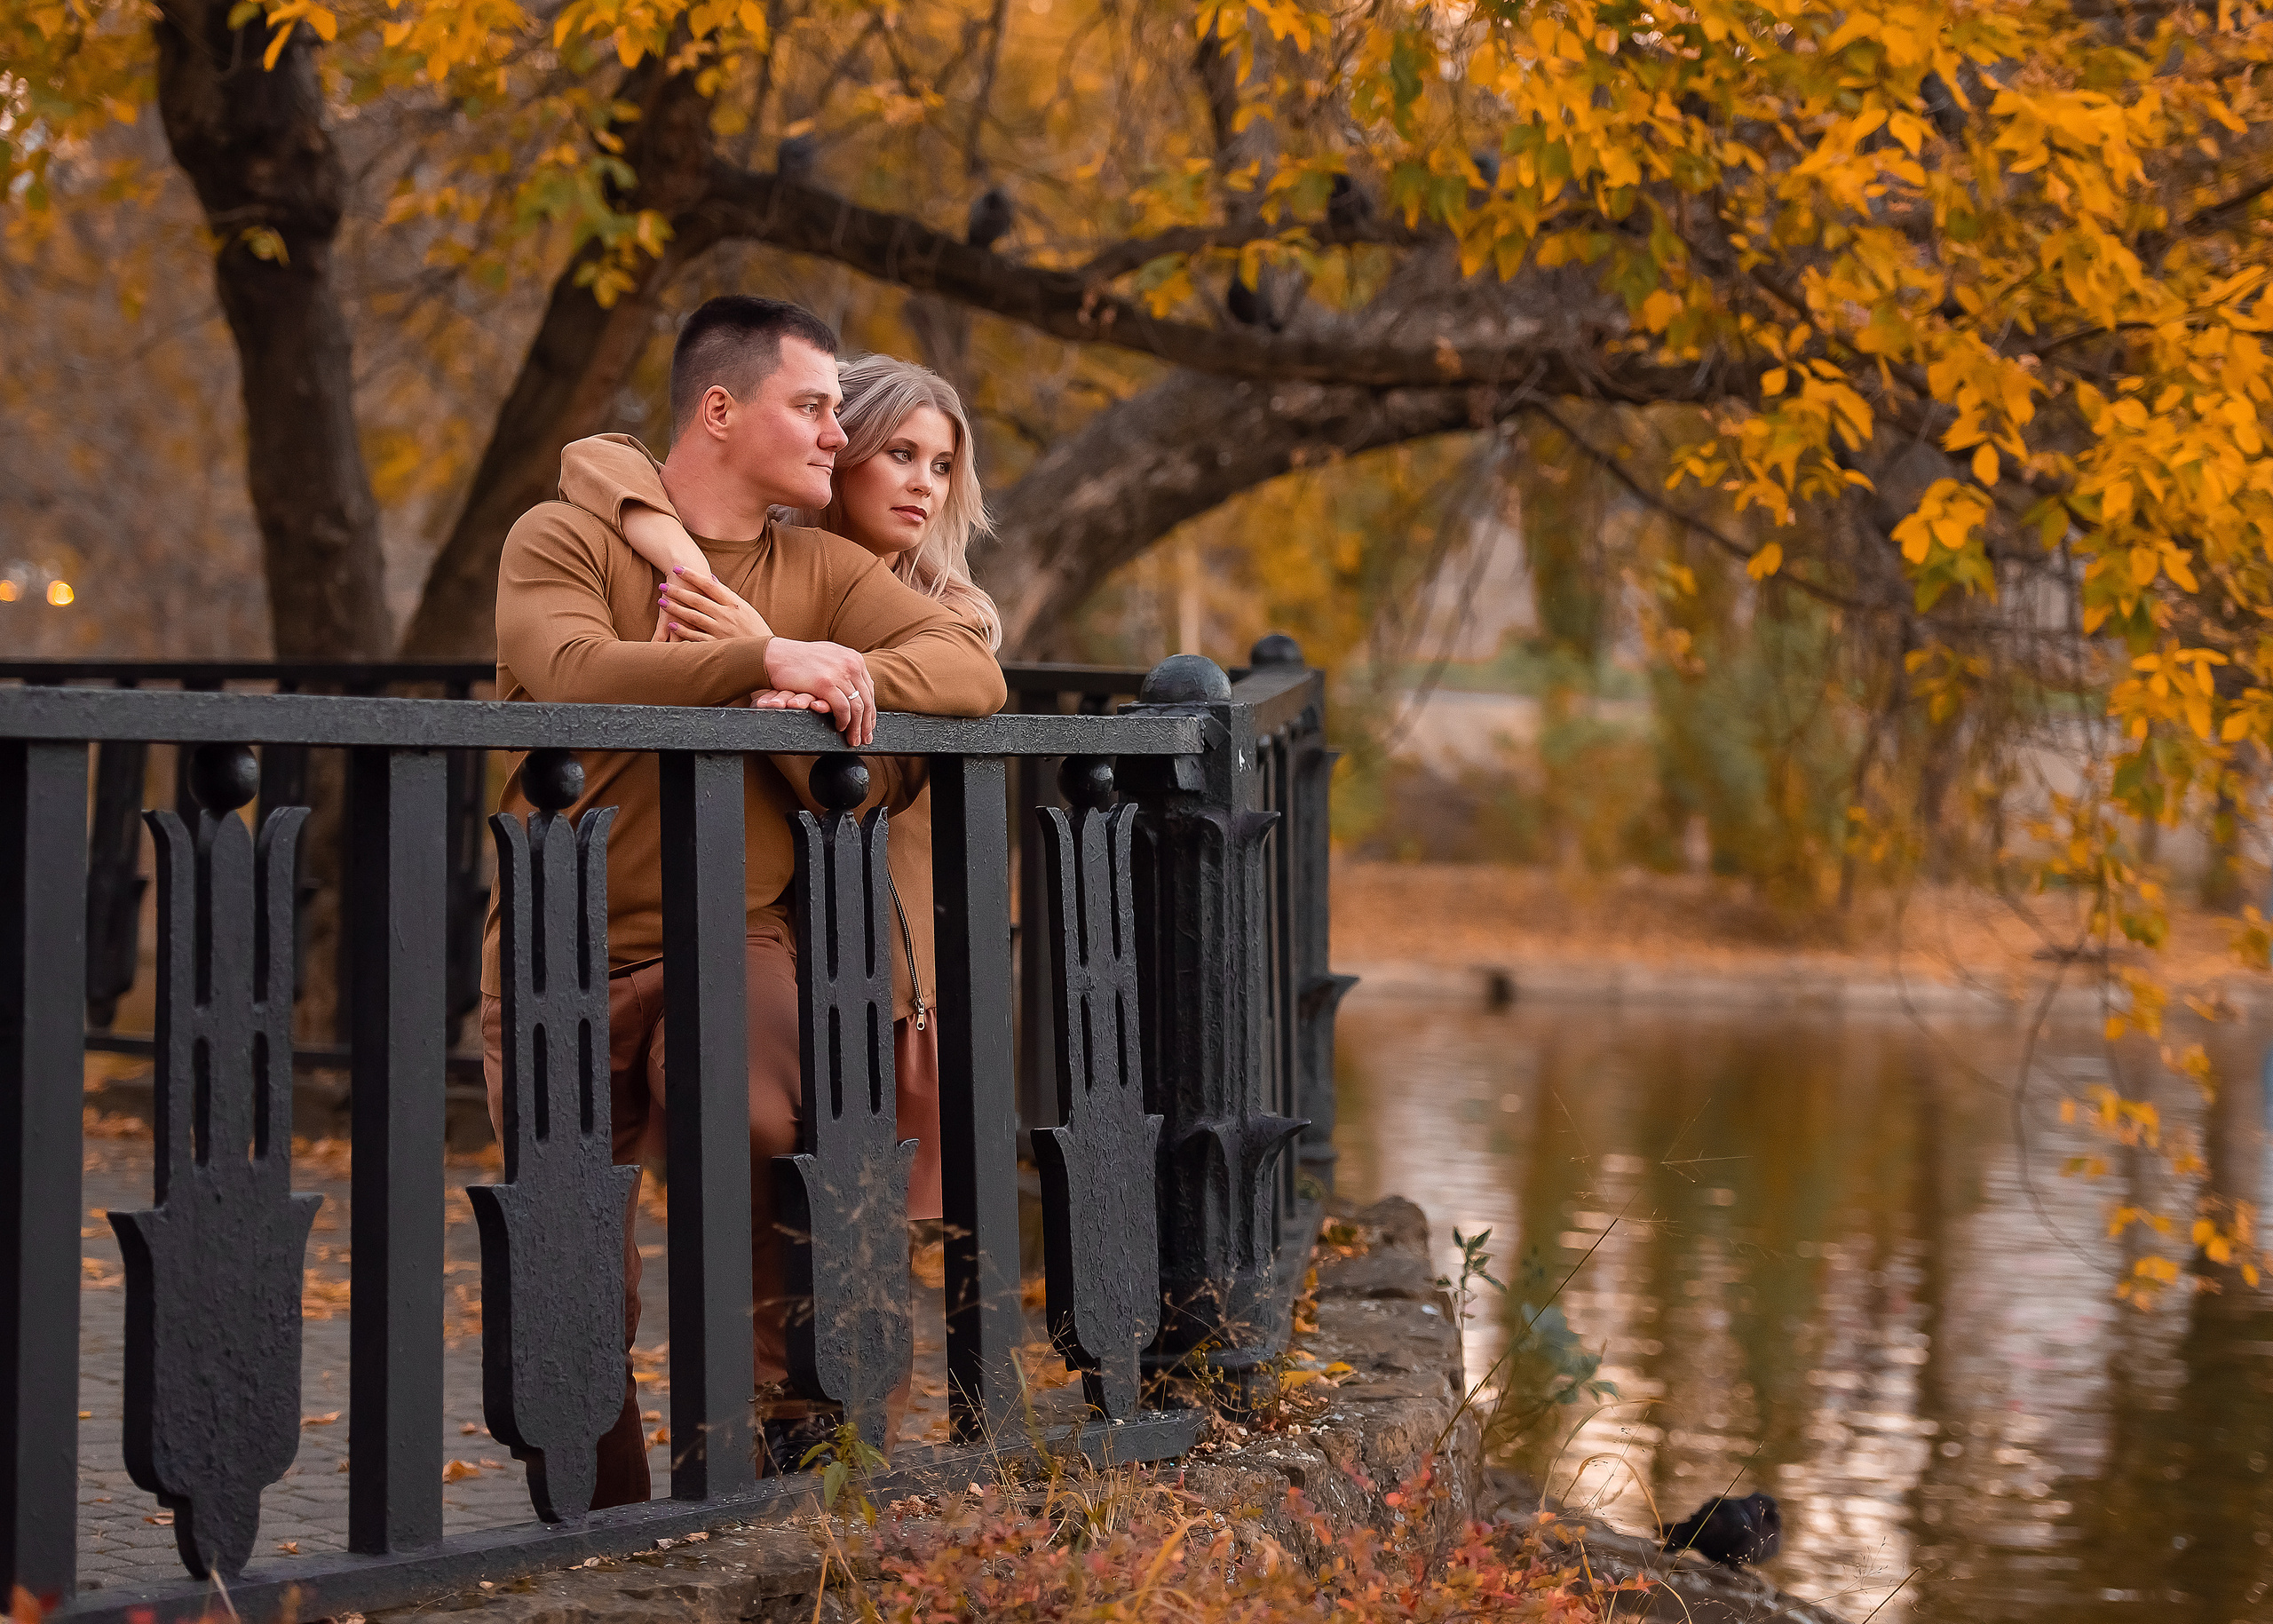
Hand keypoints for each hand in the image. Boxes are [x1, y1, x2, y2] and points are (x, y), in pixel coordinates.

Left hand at [658, 570, 772, 641]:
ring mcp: (721, 631)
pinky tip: (671, 624)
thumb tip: (711, 579)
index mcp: (735, 604)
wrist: (766, 655)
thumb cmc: (755, 629)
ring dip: (676, 609)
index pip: (710, 585)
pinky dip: (682, 630)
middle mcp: (727, 616)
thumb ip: (728, 594)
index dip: (692, 575)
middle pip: (697, 600)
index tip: (678, 568)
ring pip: (693, 617)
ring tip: (662, 601)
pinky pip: (696, 636)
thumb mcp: (746, 608)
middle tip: (663, 585)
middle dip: (678, 591)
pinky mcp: (717, 646)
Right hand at [763, 638, 876, 744]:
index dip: (870, 711)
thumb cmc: (799, 659)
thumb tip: (856, 684)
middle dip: (867, 723)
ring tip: (853, 740)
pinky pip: (843, 708)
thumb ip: (844, 669)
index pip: (868, 689)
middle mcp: (851, 664)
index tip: (869, 725)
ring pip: (857, 707)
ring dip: (856, 727)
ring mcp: (840, 673)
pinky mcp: (826, 683)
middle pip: (866, 700)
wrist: (777, 654)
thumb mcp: (829, 657)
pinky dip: (844, 721)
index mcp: (854, 658)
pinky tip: (839, 728)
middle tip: (865, 739)